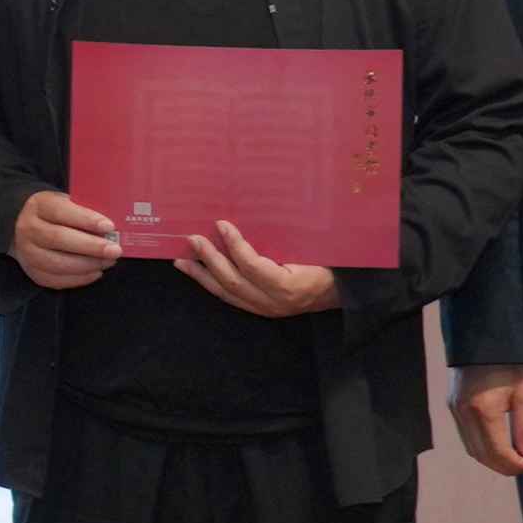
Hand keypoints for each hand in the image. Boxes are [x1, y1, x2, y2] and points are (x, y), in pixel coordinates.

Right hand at [11, 189, 122, 290]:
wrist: (27, 227)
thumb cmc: (58, 214)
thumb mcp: (68, 203)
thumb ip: (87, 210)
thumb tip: (113, 226)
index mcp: (39, 205)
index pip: (61, 211)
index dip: (86, 219)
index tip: (109, 226)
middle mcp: (28, 229)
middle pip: (58, 238)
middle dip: (91, 246)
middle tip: (115, 250)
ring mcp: (27, 252)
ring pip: (57, 263)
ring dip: (88, 264)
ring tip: (109, 261)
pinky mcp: (32, 272)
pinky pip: (56, 280)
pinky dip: (80, 278)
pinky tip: (96, 272)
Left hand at [182, 219, 340, 320]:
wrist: (342, 292)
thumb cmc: (330, 264)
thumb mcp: (314, 249)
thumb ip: (287, 239)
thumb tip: (260, 211)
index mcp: (291, 286)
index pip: (254, 266)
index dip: (235, 245)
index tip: (221, 224)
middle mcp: (274, 302)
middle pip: (233, 281)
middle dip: (210, 259)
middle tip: (192, 238)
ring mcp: (266, 310)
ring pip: (226, 293)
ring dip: (202, 275)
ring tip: (181, 260)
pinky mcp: (260, 311)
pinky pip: (230, 298)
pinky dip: (211, 284)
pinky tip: (197, 272)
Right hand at [455, 362, 522, 477]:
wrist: (481, 341)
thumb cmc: (509, 365)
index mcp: (484, 410)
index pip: (498, 452)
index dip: (516, 465)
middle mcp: (464, 414)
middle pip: (482, 456)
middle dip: (505, 467)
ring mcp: (454, 411)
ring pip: (472, 450)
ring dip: (492, 460)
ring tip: (514, 458)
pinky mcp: (452, 408)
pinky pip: (466, 438)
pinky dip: (482, 449)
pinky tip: (498, 446)